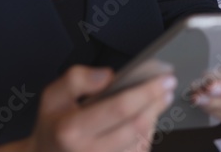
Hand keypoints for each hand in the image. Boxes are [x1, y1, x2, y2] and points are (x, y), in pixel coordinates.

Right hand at [20, 65, 174, 151]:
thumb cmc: (54, 128)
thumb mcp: (52, 97)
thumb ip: (76, 79)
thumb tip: (107, 76)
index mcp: (71, 129)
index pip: (120, 108)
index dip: (147, 91)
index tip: (164, 78)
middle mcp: (88, 151)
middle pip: (138, 125)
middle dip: (157, 102)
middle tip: (168, 86)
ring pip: (142, 140)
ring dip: (155, 118)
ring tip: (156, 101)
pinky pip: (139, 151)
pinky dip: (148, 134)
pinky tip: (146, 120)